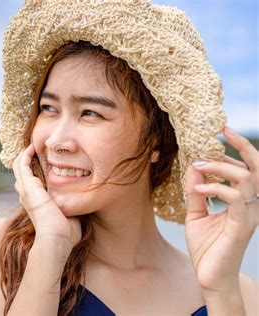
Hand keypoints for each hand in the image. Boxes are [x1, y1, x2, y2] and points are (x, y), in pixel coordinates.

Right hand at [12, 144, 81, 251]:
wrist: (56, 239)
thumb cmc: (65, 235)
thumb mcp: (69, 217)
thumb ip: (73, 209)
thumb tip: (84, 207)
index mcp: (35, 204)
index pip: (28, 184)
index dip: (33, 173)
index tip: (43, 164)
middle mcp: (27, 196)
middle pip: (21, 173)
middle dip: (26, 161)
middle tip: (36, 150)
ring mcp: (26, 191)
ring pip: (18, 167)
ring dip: (24, 155)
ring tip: (33, 146)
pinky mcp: (28, 186)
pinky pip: (22, 165)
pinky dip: (25, 155)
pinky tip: (32, 148)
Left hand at [185, 126, 257, 293]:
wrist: (209, 277)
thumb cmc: (206, 248)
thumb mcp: (196, 215)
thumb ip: (196, 193)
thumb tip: (193, 167)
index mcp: (242, 201)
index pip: (247, 168)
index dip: (236, 149)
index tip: (220, 132)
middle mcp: (250, 205)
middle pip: (257, 168)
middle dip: (242, 146)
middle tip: (223, 131)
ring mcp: (248, 215)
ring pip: (247, 179)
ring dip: (221, 167)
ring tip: (199, 166)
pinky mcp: (240, 227)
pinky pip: (236, 199)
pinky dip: (217, 188)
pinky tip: (200, 189)